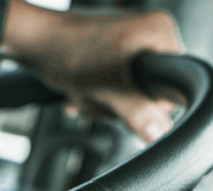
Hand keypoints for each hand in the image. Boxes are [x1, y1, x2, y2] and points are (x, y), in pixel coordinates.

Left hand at [8, 7, 183, 141]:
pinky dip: (98, 95)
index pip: (175, 86)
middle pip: (151, 94)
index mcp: (160, 33)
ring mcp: (135, 43)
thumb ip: (138, 113)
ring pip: (131, 95)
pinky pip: (118, 87)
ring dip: (104, 103)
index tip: (124, 103)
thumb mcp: (107, 90)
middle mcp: (153, 34)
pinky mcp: (118, 53)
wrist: (37, 44)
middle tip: (98, 97)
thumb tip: (162, 134)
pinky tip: (82, 92)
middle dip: (120, 105)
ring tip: (86, 93)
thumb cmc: (68, 54)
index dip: (149, 104)